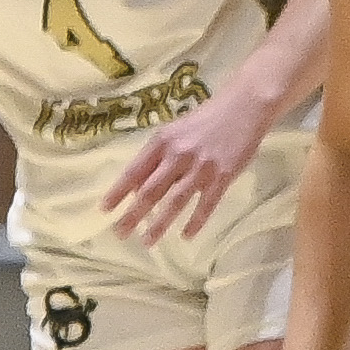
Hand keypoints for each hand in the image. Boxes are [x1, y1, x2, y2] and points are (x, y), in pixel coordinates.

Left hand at [101, 90, 270, 244]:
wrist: (244, 107)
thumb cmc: (205, 120)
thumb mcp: (175, 132)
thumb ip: (157, 157)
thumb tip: (136, 186)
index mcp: (162, 141)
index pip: (134, 171)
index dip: (118, 191)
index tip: (105, 209)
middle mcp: (178, 155)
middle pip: (151, 190)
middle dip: (133, 214)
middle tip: (120, 233)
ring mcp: (201, 167)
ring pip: (176, 201)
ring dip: (160, 223)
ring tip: (147, 241)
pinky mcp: (223, 176)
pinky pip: (206, 204)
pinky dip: (196, 221)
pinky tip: (187, 236)